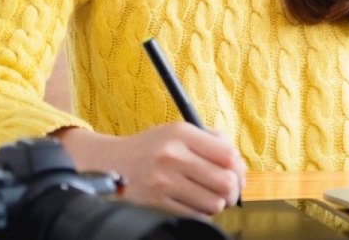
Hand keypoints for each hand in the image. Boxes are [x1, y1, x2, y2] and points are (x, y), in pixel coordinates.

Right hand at [53, 123, 244, 216]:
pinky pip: (194, 215)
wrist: (108, 163)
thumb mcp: (175, 132)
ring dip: (217, 205)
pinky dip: (200, 214)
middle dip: (233, 192)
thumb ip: (209, 140)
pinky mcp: (155, 203)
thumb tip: (238, 163)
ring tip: (209, 199)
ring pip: (213, 202)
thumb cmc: (150, 149)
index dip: (240, 169)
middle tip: (229, 194)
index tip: (239, 177)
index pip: (228, 154)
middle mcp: (172, 155)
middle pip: (225, 181)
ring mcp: (162, 181)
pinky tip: (194, 206)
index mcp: (181, 133)